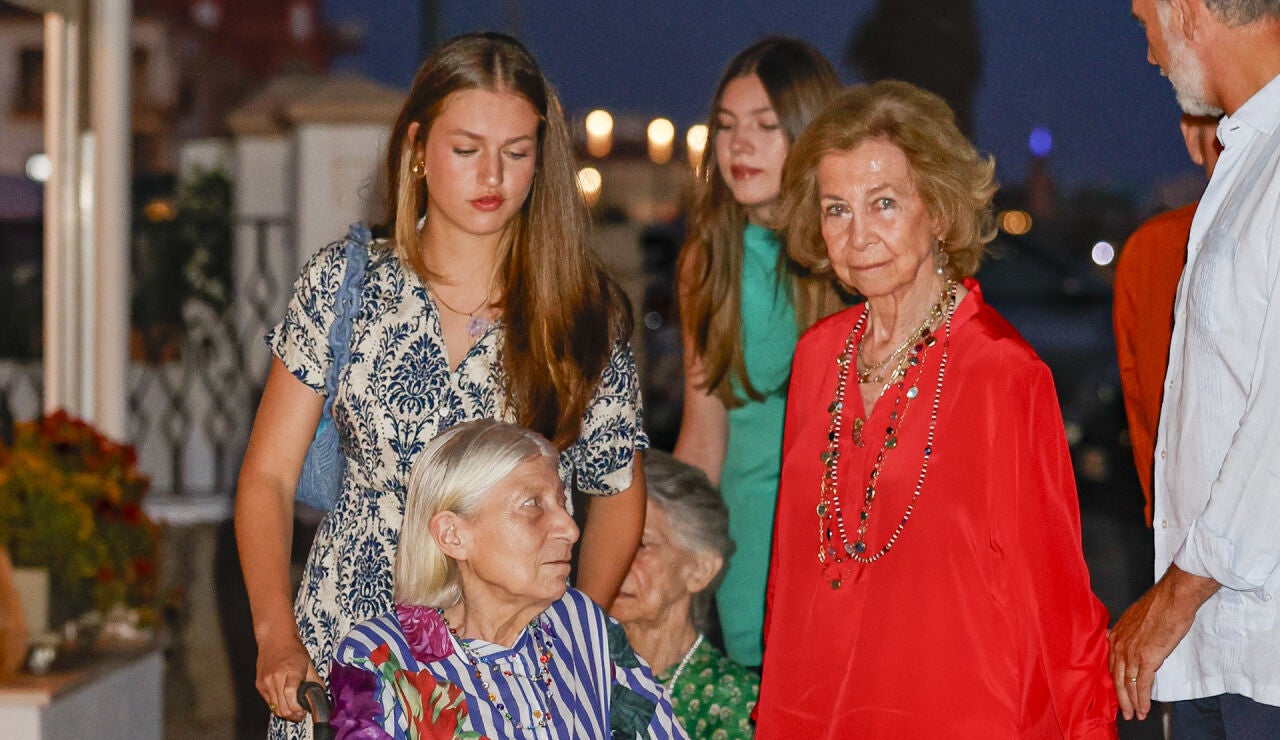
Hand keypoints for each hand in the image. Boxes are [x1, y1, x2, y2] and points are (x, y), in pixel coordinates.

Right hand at [256, 631, 321, 722]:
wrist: (274, 639)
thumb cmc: (293, 649)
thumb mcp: (309, 664)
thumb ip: (315, 681)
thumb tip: (320, 696)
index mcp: (290, 672)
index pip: (291, 696)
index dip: (298, 709)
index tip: (304, 711)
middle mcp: (275, 678)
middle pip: (282, 707)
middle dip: (293, 715)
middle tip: (300, 714)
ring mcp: (265, 683)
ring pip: (274, 709)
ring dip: (285, 713)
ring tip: (294, 709)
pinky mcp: (259, 686)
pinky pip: (269, 703)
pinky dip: (277, 705)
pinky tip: (284, 700)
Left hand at [1107, 565, 1218, 720]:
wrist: (1173, 598)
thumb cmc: (1160, 605)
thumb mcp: (1135, 617)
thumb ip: (1128, 631)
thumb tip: (1124, 637)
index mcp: (1117, 634)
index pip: (1112, 663)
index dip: (1115, 680)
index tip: (1117, 691)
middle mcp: (1120, 644)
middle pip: (1116, 677)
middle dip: (1120, 698)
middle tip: (1124, 711)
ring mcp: (1132, 652)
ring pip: (1128, 684)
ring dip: (1131, 703)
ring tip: (1135, 715)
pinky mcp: (1147, 658)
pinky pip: (1142, 685)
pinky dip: (1142, 700)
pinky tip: (1144, 709)